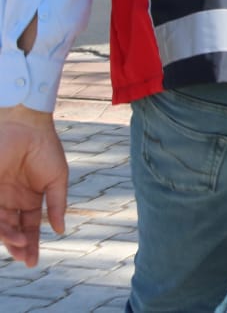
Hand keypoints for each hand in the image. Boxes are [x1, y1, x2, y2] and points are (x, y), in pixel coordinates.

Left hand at [0, 105, 66, 266]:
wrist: (26, 126)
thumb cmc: (45, 148)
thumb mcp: (57, 179)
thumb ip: (58, 204)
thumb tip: (61, 229)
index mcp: (29, 198)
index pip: (28, 226)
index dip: (30, 243)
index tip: (32, 260)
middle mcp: (11, 200)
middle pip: (12, 230)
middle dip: (17, 246)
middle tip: (24, 258)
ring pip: (1, 224)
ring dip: (8, 236)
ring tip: (18, 245)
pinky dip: (0, 224)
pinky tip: (8, 232)